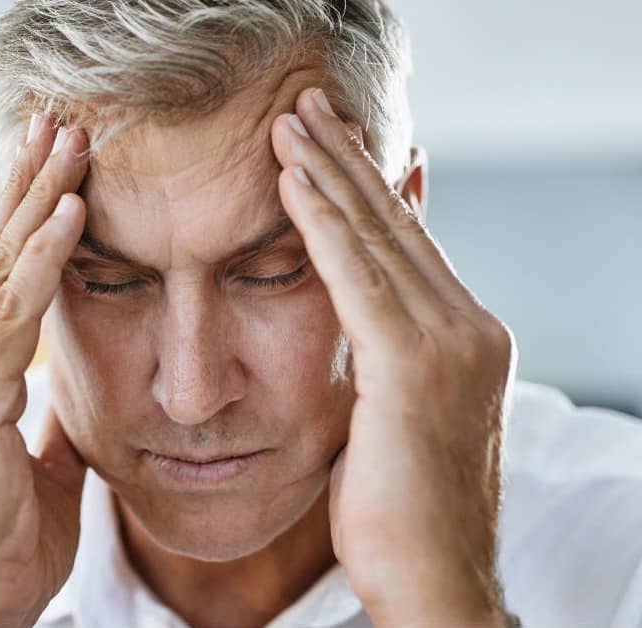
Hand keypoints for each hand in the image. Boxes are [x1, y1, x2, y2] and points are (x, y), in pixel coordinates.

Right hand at [0, 116, 89, 627]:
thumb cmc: (0, 545)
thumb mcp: (36, 464)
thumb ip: (45, 417)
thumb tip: (67, 391)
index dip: (21, 220)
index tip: (52, 167)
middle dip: (26, 188)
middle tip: (57, 124)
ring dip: (39, 204)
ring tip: (71, 143)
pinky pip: (9, 316)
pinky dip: (42, 261)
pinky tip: (72, 214)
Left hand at [271, 88, 517, 626]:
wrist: (436, 583)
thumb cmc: (402, 515)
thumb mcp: (393, 419)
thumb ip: (383, 362)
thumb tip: (359, 328)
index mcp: (465, 338)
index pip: (409, 245)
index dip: (367, 189)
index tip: (331, 144)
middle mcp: (468, 328)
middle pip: (396, 225)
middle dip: (347, 160)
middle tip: (307, 106)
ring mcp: (448, 345)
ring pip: (376, 238)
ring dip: (328, 173)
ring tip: (288, 122)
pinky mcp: (409, 368)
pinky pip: (354, 278)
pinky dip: (320, 225)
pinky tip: (290, 182)